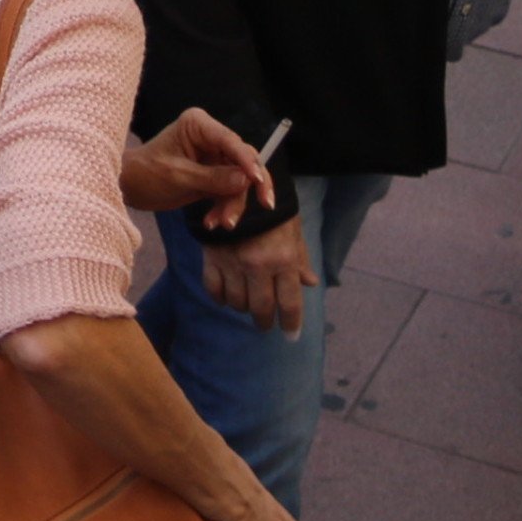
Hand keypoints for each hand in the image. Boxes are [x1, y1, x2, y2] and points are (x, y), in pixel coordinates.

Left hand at [122, 108, 277, 227]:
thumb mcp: (178, 176)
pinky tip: (212, 222)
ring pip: (240, 181)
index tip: (257, 180)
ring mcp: (214, 157)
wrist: (129, 187)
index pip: (231, 141)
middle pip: (244, 161)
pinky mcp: (214, 175)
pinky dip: (225, 208)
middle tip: (265, 205)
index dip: (248, 161)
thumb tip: (247, 181)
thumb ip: (213, 178)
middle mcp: (210, 137)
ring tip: (221, 224)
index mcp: (198, 125)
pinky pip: (230, 192)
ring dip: (233, 204)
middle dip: (247, 188)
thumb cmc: (146, 173)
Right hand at [199, 215, 311, 337]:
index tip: (292, 336)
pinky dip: (220, 298)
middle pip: (262, 308)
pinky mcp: (211, 256)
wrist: (238, 184)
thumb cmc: (272, 209)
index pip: (289, 303)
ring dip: (243, 308)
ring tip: (248, 305)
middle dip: (266, 321)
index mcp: (283, 259)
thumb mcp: (293, 230)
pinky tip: (226, 297)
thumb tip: (309, 283)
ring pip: (237, 301)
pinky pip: (213, 288)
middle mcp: (258, 264)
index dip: (292, 324)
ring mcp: (233, 262)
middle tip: (266, 324)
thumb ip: (300, 259)